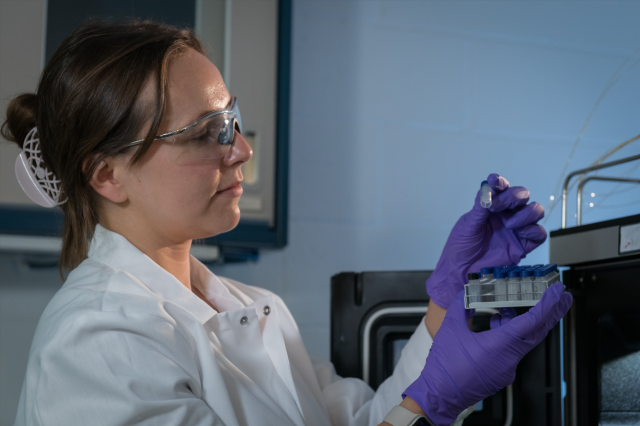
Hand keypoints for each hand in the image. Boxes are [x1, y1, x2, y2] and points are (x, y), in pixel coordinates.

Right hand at [403, 283, 571, 425]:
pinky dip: (511, 335)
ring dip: (525, 323)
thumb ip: (461, 307)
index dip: (547, 305)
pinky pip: (512, 351)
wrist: (439, 395)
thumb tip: (465, 294)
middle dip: (552, 313)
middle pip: (537, 333)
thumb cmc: (445, 369)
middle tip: (562, 298)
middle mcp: (509, 359)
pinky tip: (497, 323)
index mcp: (500, 346)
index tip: (557, 293)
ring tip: (515, 307)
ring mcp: (506, 369)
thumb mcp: (450, 329)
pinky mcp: (500, 374)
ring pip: (524, 342)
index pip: (532, 322)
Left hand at [427, 174, 546, 308]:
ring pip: (535, 210)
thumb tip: (489, 188)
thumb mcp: (468, 224)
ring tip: (509, 224)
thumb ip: (480, 207)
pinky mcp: (523, 245)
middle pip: (522, 195)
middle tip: (497, 206)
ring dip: (525, 213)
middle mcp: (506, 214)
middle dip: (513, 197)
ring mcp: (516, 229)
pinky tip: (519, 233)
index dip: (500, 182)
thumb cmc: (461, 247)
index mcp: (491, 206)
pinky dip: (533, 230)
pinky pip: (538, 233)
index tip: (494, 181)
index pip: (501, 188)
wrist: (462, 272)